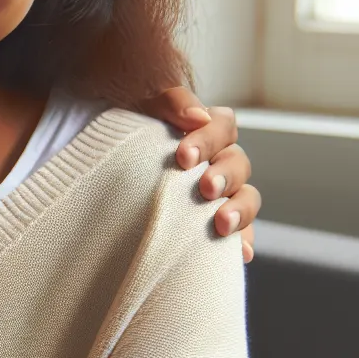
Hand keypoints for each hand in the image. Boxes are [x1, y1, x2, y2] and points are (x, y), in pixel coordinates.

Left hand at [138, 87, 261, 261]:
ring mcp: (223, 194)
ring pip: (247, 197)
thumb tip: (197, 116)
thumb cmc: (132, 136)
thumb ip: (171, 103)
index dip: (210, 138)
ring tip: (222, 224)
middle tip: (206, 188)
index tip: (185, 157)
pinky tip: (241, 254)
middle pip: (238, 163)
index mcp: (206, 131)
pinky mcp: (217, 223)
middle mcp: (219, 161)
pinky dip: (242, 242)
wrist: (111, 170)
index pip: (224, 125)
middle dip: (225, 176)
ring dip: (240, 210)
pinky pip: (241, 233)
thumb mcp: (144, 111)